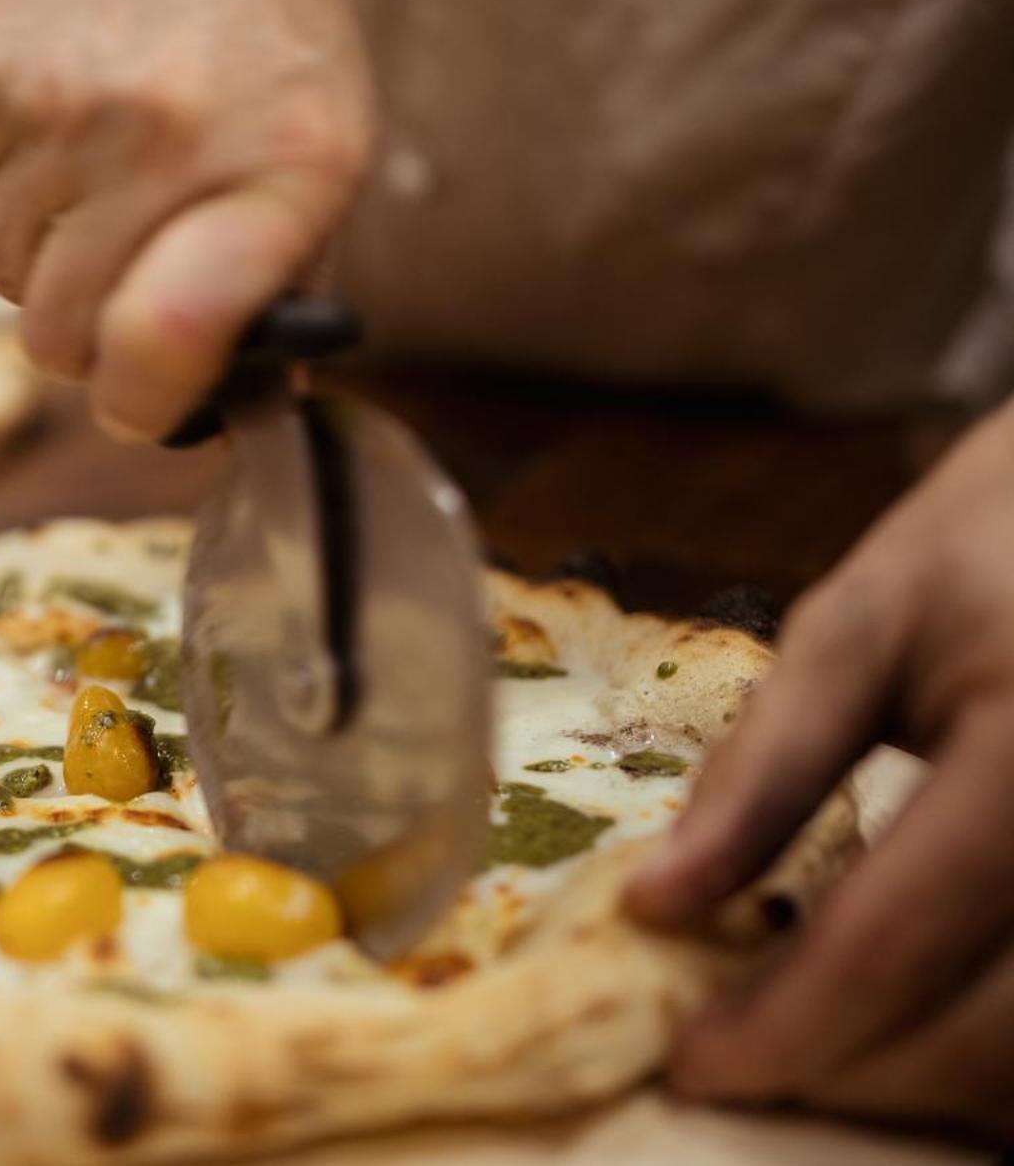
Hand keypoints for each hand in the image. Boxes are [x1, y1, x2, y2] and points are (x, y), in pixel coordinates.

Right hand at [0, 0, 371, 438]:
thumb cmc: (259, 14)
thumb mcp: (325, 136)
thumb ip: (284, 275)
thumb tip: (241, 402)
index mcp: (285, 166)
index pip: (165, 343)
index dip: (141, 405)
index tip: (144, 408)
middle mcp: (169, 138)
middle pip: (62, 336)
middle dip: (83, 341)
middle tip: (116, 291)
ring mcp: (64, 108)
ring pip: (6, 279)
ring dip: (43, 258)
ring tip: (99, 169)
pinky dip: (6, 188)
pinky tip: (59, 116)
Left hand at [627, 401, 1013, 1138]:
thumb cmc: (993, 546)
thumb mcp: (859, 622)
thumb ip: (761, 769)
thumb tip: (653, 904)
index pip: (892, 940)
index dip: (782, 1024)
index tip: (688, 1064)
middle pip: (983, 1037)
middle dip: (847, 1072)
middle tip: (741, 1055)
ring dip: (927, 1085)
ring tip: (821, 1041)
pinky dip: (998, 1057)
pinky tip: (921, 1019)